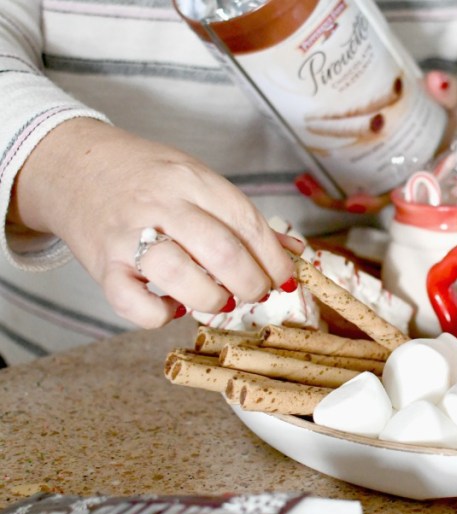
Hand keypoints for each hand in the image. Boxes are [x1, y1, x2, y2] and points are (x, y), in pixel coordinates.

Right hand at [10, 118, 302, 328]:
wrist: (72, 166)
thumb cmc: (146, 176)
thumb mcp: (197, 180)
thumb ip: (242, 217)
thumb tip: (295, 251)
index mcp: (192, 179)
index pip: (246, 223)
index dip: (274, 259)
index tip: (286, 279)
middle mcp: (160, 204)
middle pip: (221, 251)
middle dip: (251, 282)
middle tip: (256, 292)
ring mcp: (127, 236)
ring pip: (180, 276)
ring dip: (213, 299)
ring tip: (222, 300)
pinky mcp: (102, 266)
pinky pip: (134, 303)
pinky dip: (161, 315)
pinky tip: (173, 307)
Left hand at [296, 71, 456, 213]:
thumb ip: (455, 94)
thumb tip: (436, 81)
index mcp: (436, 177)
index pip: (405, 198)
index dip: (377, 202)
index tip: (354, 201)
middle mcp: (415, 182)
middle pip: (377, 201)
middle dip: (342, 201)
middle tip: (311, 185)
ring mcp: (400, 174)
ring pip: (365, 194)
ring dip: (332, 192)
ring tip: (304, 179)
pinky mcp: (390, 162)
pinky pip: (362, 177)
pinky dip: (337, 175)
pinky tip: (313, 167)